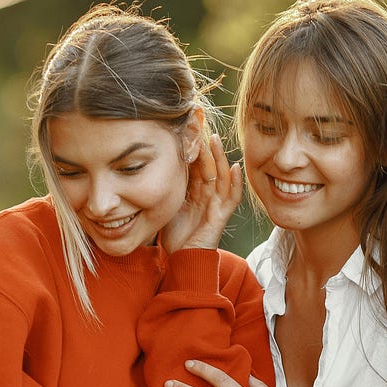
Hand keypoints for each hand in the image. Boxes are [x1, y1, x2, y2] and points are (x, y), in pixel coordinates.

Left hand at [159, 132, 242, 254]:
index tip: (187, 129)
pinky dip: (235, 183)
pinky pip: (231, 198)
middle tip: (200, 126)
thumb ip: (166, 188)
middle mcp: (207, 196)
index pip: (195, 165)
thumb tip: (152, 168)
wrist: (181, 261)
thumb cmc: (175, 237)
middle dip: (205, 147)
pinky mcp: (220, 217)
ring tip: (214, 140)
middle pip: (209, 166)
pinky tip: (235, 167)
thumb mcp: (166, 205)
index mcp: (195, 192)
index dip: (193, 148)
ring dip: (219, 158)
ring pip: (221, 177)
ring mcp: (215, 205)